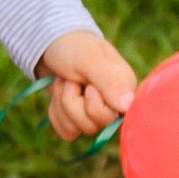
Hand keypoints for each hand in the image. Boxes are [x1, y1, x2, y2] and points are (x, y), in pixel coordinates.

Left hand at [39, 28, 136, 142]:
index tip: (88, 86)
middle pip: (92, 126)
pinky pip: (66, 132)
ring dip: (62, 103)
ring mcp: (95, 114)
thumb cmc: (74, 46)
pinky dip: (56, 112)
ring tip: (65, 81)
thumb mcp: (90, 59)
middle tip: (72, 79)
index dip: (94, 105)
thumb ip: (110, 80)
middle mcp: (114, 105)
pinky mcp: (77, 120)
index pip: (115, 118)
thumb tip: (128, 107)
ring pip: (77, 129)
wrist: (50, 45)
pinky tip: (59, 94)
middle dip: (72, 101)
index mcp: (125, 89)